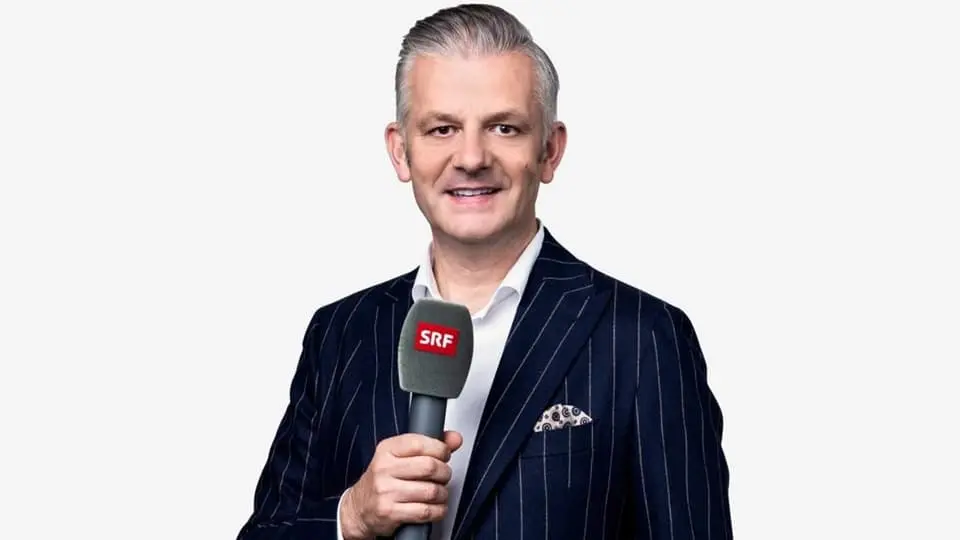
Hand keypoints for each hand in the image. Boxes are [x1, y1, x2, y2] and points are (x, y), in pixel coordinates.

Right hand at [340, 431, 462, 539]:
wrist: (359, 508)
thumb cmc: (384, 480)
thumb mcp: (400, 456)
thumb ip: (429, 445)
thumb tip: (455, 438)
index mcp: (387, 449)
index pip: (420, 443)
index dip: (440, 449)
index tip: (444, 455)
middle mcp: (384, 468)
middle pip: (429, 467)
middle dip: (444, 473)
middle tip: (443, 476)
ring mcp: (386, 491)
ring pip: (431, 490)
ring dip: (442, 494)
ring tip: (438, 493)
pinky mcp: (390, 512)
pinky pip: (425, 511)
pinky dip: (438, 510)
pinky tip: (435, 507)